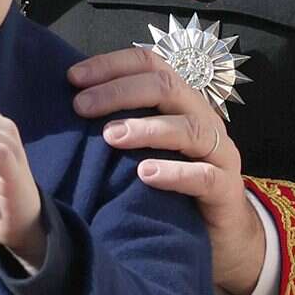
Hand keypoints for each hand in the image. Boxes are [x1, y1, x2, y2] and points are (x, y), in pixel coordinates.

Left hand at [71, 47, 265, 294]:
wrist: (219, 230)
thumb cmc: (170, 176)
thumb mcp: (143, 143)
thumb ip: (117, 119)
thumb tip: (68, 100)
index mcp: (179, 100)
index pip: (149, 64)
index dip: (110, 64)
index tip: (72, 77)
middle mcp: (202, 117)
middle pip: (166, 86)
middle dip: (119, 92)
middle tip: (81, 106)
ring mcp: (219, 152)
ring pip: (189, 128)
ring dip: (146, 129)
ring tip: (110, 136)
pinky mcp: (227, 189)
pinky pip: (205, 176)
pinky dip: (174, 173)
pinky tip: (146, 174)